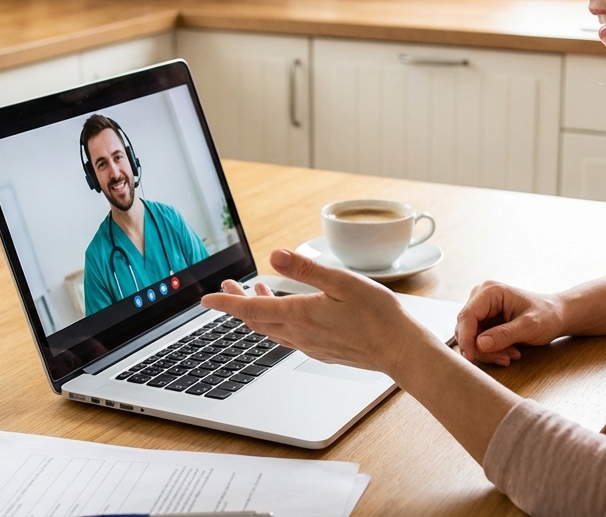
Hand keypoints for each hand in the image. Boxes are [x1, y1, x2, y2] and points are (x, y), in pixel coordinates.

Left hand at [201, 249, 430, 375]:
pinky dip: (278, 322)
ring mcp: (310, 345)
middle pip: (257, 321)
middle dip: (238, 304)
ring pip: (272, 329)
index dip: (226, 303)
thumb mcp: (341, 282)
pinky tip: (288, 313)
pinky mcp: (322, 350)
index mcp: (299, 316)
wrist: (400, 351)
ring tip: (256, 293)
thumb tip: (274, 255)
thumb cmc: (377, 316)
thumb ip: (306, 269)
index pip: (251, 310)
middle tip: (227, 288)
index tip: (205, 299)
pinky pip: (288, 336)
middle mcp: (299, 335)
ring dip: (259, 312)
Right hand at [455, 281, 565, 365]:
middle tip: (506, 358)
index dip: (465, 339)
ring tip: (513, 354)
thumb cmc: (547, 316)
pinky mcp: (484, 321)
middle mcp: (480, 298)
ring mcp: (481, 310)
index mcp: (489, 291)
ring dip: (490, 352)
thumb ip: (504, 335)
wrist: (557, 315)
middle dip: (483, 348)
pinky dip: (492, 351)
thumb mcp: (529, 327)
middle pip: (466, 329)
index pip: (466, 317)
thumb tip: (480, 344)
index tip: (470, 359)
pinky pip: (478, 341)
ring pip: (471, 338)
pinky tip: (510, 351)